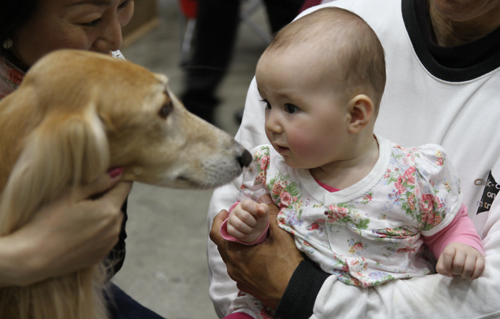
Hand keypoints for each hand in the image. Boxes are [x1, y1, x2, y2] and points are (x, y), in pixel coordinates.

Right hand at [0, 169, 131, 285]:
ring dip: (102, 215)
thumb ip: (97, 183)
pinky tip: (77, 231)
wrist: (32, 259)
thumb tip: (118, 172)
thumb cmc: (47, 222)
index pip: (125, 187)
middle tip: (82, 198)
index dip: (116, 179)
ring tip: (77, 216)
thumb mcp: (69, 194)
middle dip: (106, 197)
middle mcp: (115, 228)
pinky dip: (97, 231)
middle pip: (118, 204)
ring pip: (112, 221)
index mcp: (109, 210)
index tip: (104, 177)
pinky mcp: (99, 256)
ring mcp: (108, 244)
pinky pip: (105, 237)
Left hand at [210, 194, 303, 308]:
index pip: (216, 233)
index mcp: (236, 253)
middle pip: (223, 245)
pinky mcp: (245, 286)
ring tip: (249, 236)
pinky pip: (238, 268)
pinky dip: (242, 258)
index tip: (227, 211)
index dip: (219, 220)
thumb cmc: (287, 264)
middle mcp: (232, 267)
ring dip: (236, 245)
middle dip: (229, 231)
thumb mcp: (280, 236)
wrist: (295, 293)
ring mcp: (238, 279)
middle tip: (239, 220)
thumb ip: (269, 215)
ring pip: (230, 257)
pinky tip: (256, 254)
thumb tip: (263, 198)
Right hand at [227, 199, 268, 242]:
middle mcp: (236, 210)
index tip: (257, 214)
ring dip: (248, 229)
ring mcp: (231, 219)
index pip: (247, 204)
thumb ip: (264, 209)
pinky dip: (243, 235)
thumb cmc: (259, 219)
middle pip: (244, 216)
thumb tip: (261, 209)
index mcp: (244, 204)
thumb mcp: (264, 214)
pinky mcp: (229, 228)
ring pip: (239, 224)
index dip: (254, 211)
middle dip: (253, 222)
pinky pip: (233, 232)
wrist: (255, 230)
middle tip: (254, 223)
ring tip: (250, 229)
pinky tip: (245, 233)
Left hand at [436, 242, 484, 278]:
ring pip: (469, 268)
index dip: (447, 265)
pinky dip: (475, 275)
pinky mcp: (481, 258)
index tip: (448, 270)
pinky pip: (480, 269)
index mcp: (451, 248)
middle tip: (456, 272)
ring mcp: (472, 253)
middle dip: (456, 272)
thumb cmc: (452, 258)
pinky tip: (471, 276)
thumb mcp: (443, 261)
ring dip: (465, 275)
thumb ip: (441, 268)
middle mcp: (462, 248)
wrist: (465, 250)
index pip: (448, 254)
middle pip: (458, 264)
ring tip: (463, 275)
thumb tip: (448, 273)